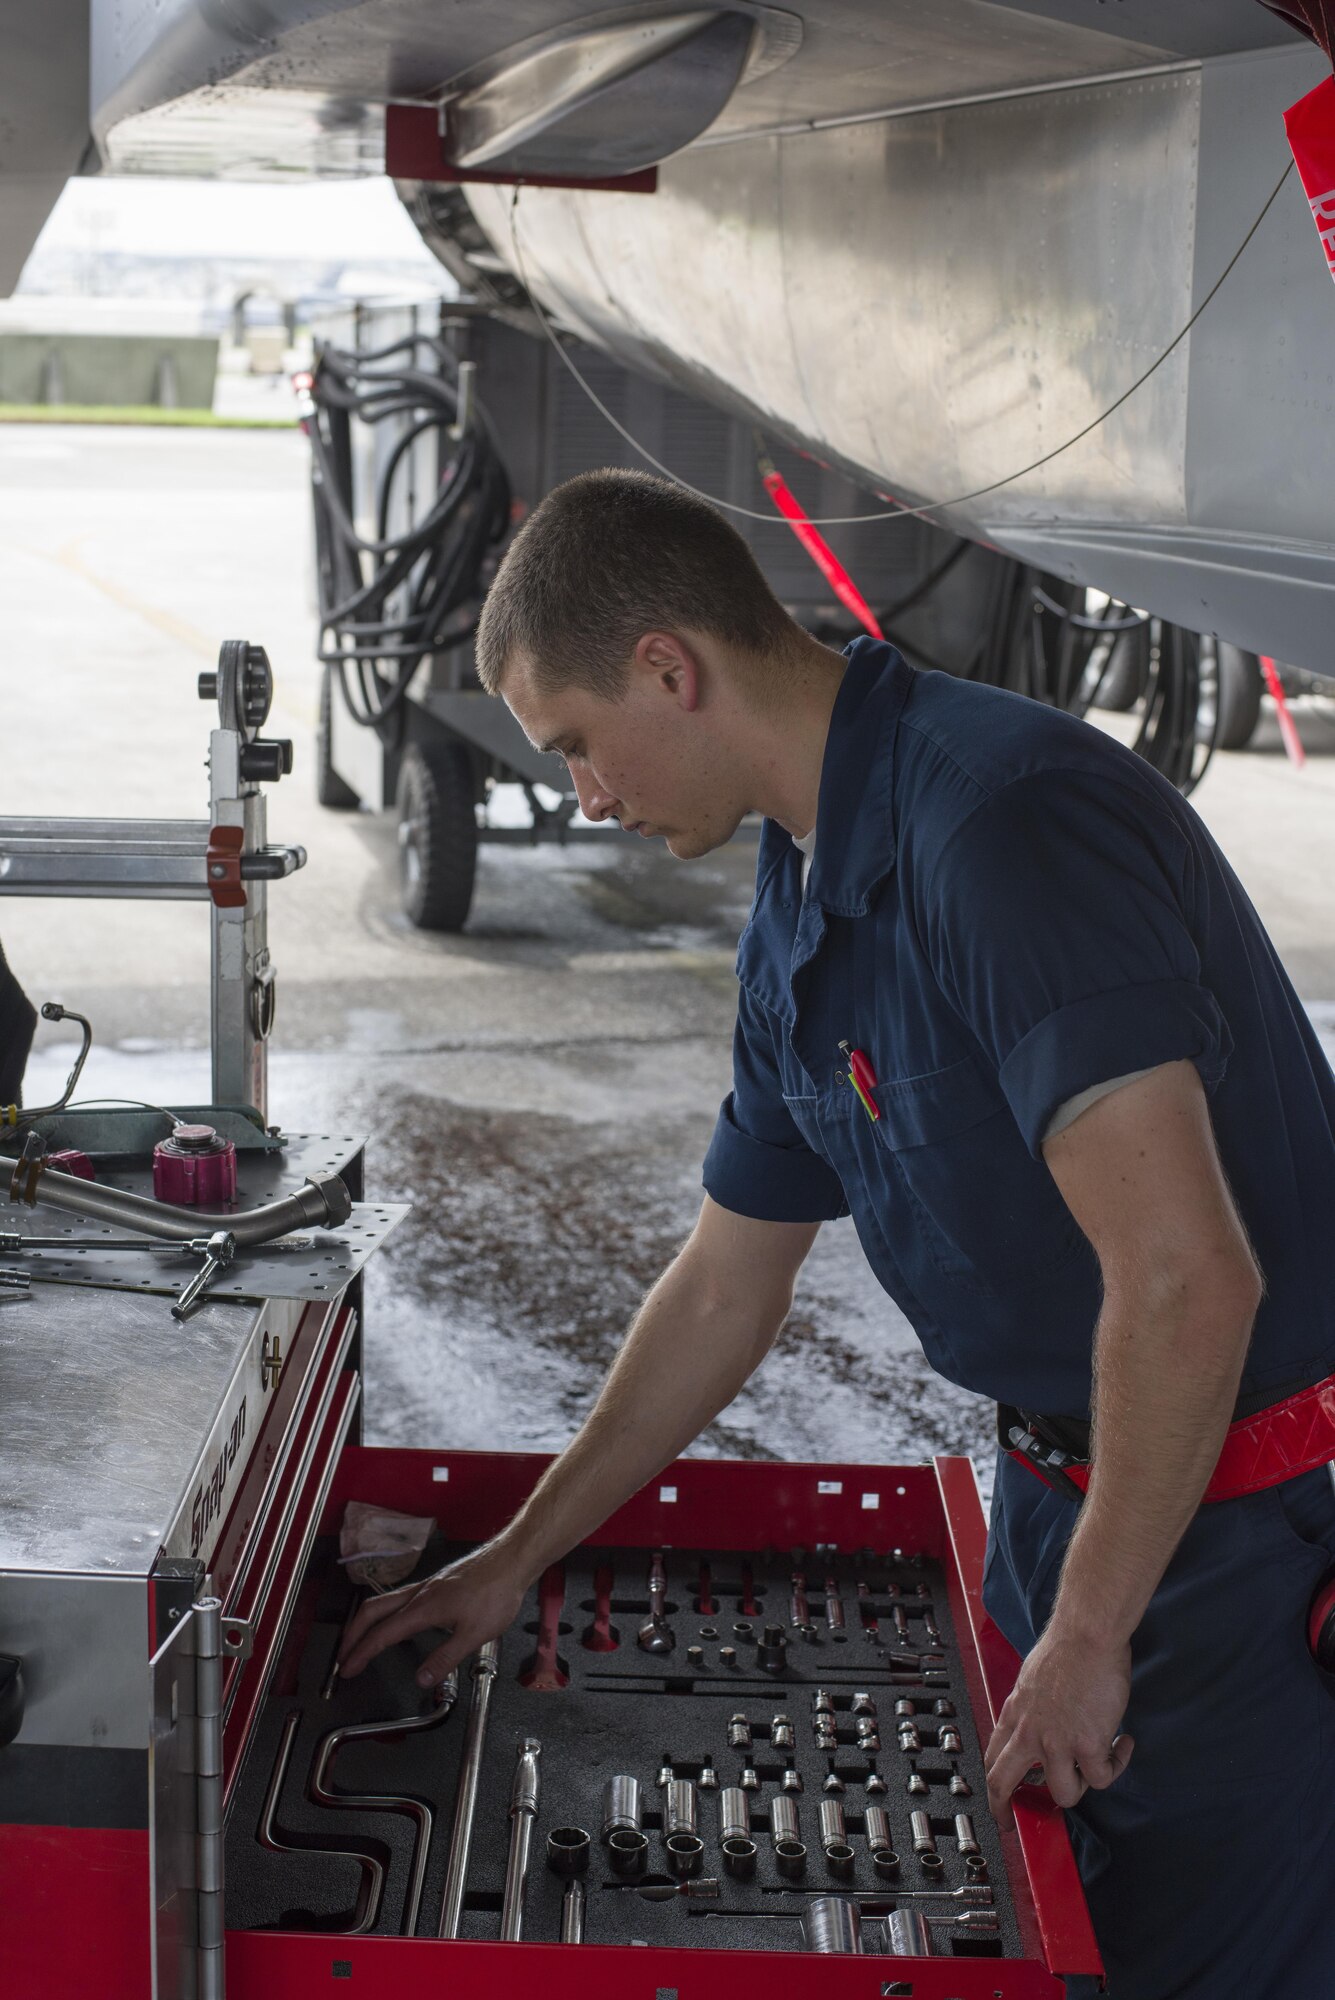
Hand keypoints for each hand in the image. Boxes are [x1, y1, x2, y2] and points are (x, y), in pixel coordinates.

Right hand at [338, 1542, 529, 1687]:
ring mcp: (427, 1586)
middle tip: (343, 1656)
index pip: (382, 1634)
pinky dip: (385, 1613)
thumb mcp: (474, 1635)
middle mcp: (419, 1594)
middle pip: (373, 1611)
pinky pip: (400, 1597)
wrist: (511, 1561)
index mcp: (423, 1608)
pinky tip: (395, 1621)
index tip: (346, 1669)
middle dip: (353, 1634)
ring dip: (366, 1622)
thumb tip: (421, 1679)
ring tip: (360, 1640)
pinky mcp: (437, 1583)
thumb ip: (445, 1658)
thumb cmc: (496, 1593)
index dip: (361, 1653)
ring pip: (385, 1601)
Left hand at [985, 1624, 1133, 1817]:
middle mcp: (1030, 1731)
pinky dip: (1117, 1764)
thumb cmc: (1067, 1649)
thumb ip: (1032, 1707)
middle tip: (1012, 1822)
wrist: (1088, 1636)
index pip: (993, 1756)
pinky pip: (1103, 1776)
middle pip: (1003, 1782)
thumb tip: (1039, 1721)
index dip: (994, 1784)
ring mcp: (1057, 1741)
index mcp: (1015, 1713)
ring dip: (1084, 1785)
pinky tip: (1123, 1744)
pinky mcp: (1088, 1745)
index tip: (999, 1799)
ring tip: (1098, 1764)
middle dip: (1003, 1810)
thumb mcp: (1032, 1679)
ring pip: (1064, 1793)